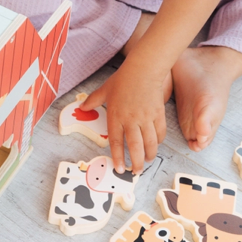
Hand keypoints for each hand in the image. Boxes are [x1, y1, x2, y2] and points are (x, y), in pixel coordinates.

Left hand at [82, 57, 167, 172]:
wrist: (144, 69)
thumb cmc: (124, 79)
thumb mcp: (105, 89)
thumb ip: (93, 100)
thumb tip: (82, 107)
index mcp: (116, 116)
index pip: (116, 142)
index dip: (118, 157)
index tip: (119, 168)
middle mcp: (131, 120)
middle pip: (135, 147)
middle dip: (136, 163)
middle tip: (135, 172)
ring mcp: (146, 118)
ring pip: (150, 143)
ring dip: (149, 155)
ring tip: (146, 161)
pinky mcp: (158, 115)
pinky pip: (160, 133)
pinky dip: (159, 141)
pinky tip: (155, 145)